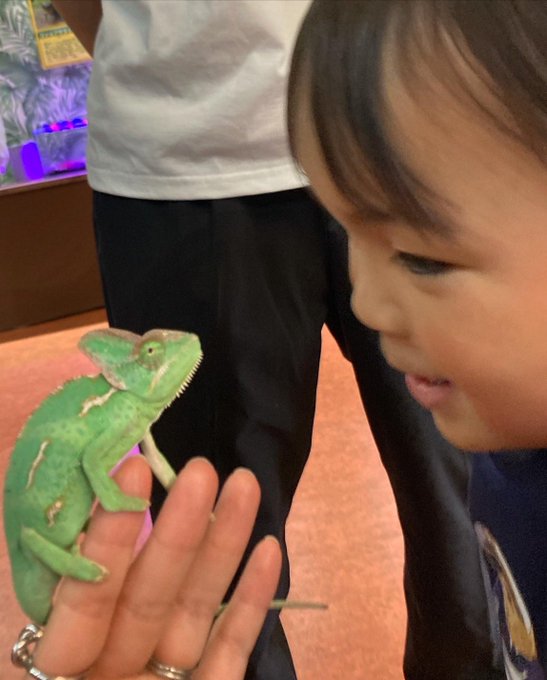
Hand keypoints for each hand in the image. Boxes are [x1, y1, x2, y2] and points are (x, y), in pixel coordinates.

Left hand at [23, 456, 281, 678]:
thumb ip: (67, 622)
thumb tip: (66, 552)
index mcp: (66, 667)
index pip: (87, 597)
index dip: (108, 539)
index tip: (130, 473)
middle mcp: (119, 662)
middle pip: (151, 591)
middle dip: (179, 531)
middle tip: (202, 470)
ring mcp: (169, 677)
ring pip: (196, 606)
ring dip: (225, 546)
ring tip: (245, 484)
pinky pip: (232, 648)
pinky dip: (252, 603)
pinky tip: (270, 551)